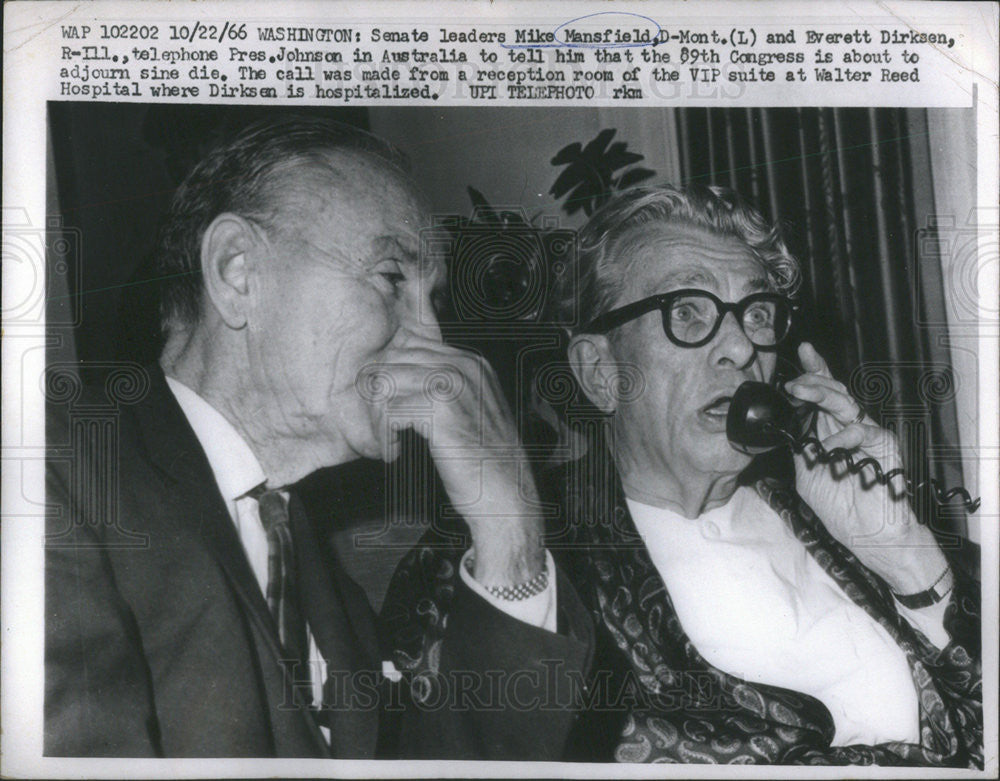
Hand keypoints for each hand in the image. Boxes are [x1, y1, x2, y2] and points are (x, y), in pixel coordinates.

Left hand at [360, 328, 543, 586]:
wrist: (508, 499)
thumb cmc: (483, 463)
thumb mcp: (466, 413)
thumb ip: (438, 386)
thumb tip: (395, 366)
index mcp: (471, 362)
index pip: (410, 337)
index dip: (388, 368)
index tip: (386, 400)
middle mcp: (464, 366)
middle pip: (392, 357)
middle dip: (378, 394)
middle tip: (384, 427)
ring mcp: (455, 385)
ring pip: (387, 381)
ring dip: (378, 416)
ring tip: (389, 440)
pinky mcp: (443, 411)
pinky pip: (391, 410)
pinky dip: (386, 436)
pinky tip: (396, 453)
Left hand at [784, 343, 946, 593]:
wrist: (870, 536)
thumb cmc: (842, 508)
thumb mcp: (808, 475)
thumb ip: (800, 448)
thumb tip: (783, 426)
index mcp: (830, 431)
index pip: (822, 396)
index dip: (815, 371)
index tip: (803, 351)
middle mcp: (848, 428)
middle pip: (833, 391)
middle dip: (811, 379)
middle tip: (793, 381)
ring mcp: (866, 436)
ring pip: (845, 402)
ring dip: (821, 393)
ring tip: (801, 391)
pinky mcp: (883, 447)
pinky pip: (862, 431)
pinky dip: (843, 434)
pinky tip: (830, 443)